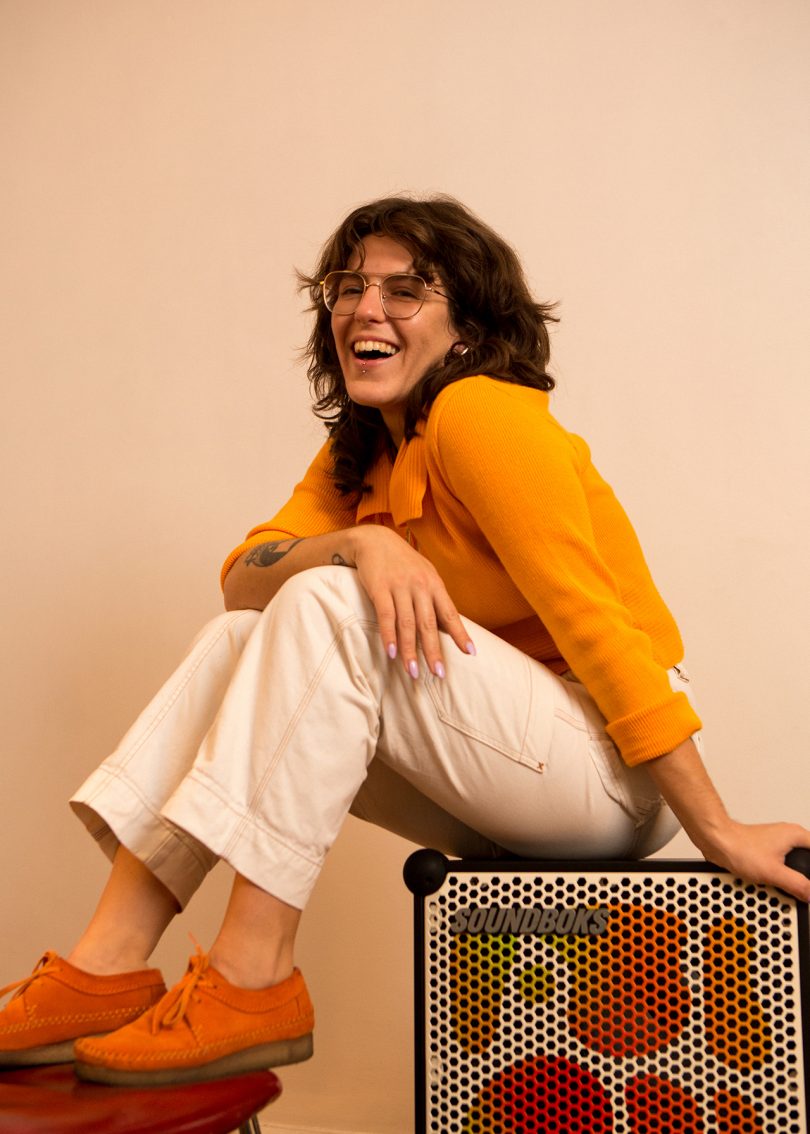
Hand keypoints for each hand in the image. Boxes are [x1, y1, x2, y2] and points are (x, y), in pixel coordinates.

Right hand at [349, 525, 474, 678]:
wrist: (374, 540)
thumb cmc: (403, 563)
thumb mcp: (424, 575)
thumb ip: (434, 599)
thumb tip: (447, 628)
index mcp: (434, 584)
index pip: (450, 613)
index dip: (460, 634)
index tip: (471, 653)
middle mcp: (419, 586)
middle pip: (428, 624)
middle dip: (433, 651)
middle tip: (437, 674)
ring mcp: (399, 587)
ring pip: (407, 624)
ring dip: (409, 650)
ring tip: (413, 672)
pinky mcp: (379, 588)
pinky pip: (385, 616)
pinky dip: (388, 636)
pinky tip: (391, 653)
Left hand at [700, 819, 809, 902]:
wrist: (718, 843)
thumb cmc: (740, 848)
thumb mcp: (774, 872)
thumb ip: (797, 884)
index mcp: (796, 835)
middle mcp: (789, 836)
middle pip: (808, 858)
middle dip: (806, 874)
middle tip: (804, 889)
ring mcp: (778, 842)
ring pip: (795, 862)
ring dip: (794, 876)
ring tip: (791, 888)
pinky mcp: (768, 849)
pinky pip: (782, 864)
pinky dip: (782, 875)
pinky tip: (777, 884)